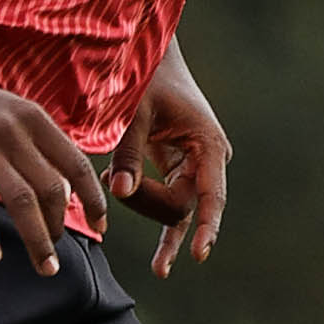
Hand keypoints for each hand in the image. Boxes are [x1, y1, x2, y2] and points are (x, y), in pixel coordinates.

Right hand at [0, 72, 114, 275]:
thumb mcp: (14, 115)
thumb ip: (40, 147)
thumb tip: (69, 192)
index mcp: (35, 120)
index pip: (76, 164)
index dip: (93, 198)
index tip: (101, 225)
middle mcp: (13, 133)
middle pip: (51, 188)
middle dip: (59, 227)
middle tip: (55, 254)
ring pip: (21, 201)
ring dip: (36, 240)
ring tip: (45, 267)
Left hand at [111, 47, 232, 277]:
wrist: (150, 59)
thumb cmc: (145, 80)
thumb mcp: (134, 114)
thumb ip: (127, 153)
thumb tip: (119, 193)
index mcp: (208, 144)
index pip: (211, 195)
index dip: (207, 226)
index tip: (199, 254)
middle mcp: (209, 160)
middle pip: (183, 206)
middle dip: (147, 204)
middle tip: (111, 176)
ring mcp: (196, 167)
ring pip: (175, 210)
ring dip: (142, 205)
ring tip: (119, 194)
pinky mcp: (180, 169)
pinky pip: (171, 205)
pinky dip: (161, 226)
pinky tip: (162, 264)